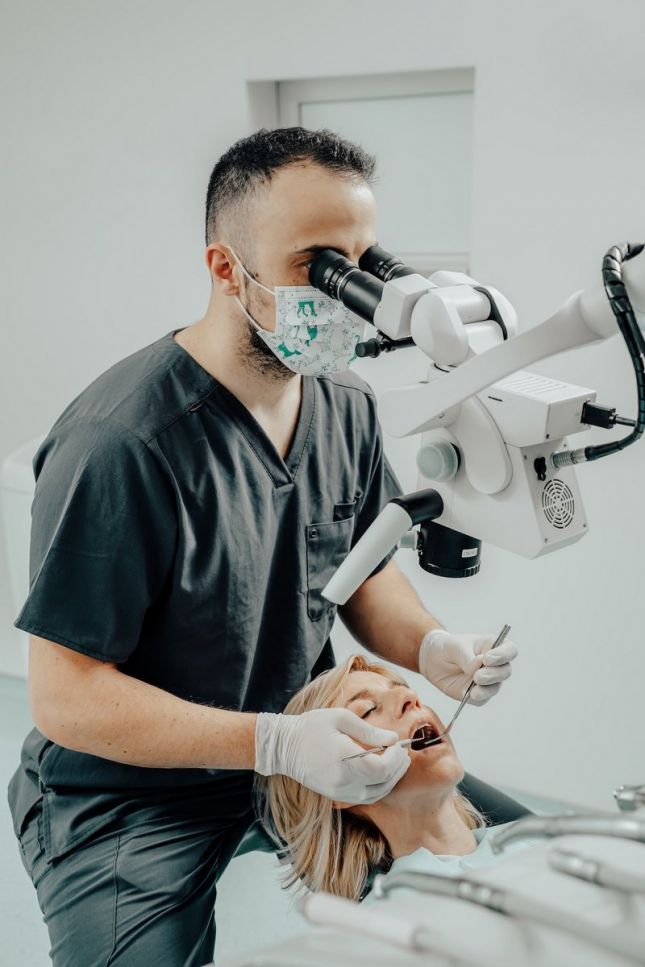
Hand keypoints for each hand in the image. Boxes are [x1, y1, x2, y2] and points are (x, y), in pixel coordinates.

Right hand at [254, 707, 410, 803]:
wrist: (285, 747)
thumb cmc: (312, 727)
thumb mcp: (340, 718)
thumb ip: (369, 730)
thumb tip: (393, 738)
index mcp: (344, 758)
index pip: (381, 768)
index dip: (395, 758)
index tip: (398, 744)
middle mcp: (343, 780)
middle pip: (383, 782)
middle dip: (398, 767)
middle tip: (403, 751)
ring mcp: (340, 792)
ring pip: (377, 793)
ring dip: (393, 779)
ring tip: (399, 762)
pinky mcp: (337, 796)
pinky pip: (367, 797)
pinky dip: (380, 787)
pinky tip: (384, 773)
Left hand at [418, 629, 517, 704]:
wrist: (433, 660)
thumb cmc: (448, 647)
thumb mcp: (454, 646)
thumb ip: (466, 656)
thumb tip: (476, 668)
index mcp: (493, 647)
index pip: (510, 650)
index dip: (503, 655)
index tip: (487, 659)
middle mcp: (495, 665)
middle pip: (505, 671)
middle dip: (493, 674)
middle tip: (478, 676)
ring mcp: (488, 681)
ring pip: (495, 686)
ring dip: (486, 688)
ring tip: (474, 687)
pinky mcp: (478, 694)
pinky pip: (482, 698)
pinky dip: (478, 697)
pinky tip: (471, 694)